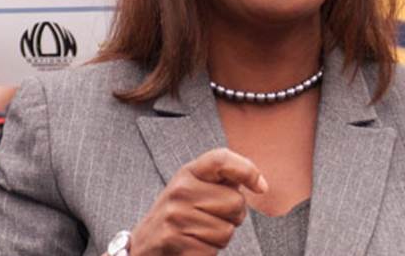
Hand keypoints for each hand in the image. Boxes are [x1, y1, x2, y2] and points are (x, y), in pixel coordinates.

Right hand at [130, 148, 267, 254]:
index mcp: (188, 173)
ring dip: (219, 239)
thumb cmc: (180, 216)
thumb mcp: (194, 189)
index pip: (221, 159)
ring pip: (227, 231)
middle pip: (236, 202)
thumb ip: (222, 181)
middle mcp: (180, 190)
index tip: (261, 187)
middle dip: (233, 217)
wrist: (143, 247)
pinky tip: (191, 247)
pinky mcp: (174, 241)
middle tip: (212, 220)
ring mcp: (175, 216)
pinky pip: (213, 251)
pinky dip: (208, 253)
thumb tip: (260, 185)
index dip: (247, 170)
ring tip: (198, 234)